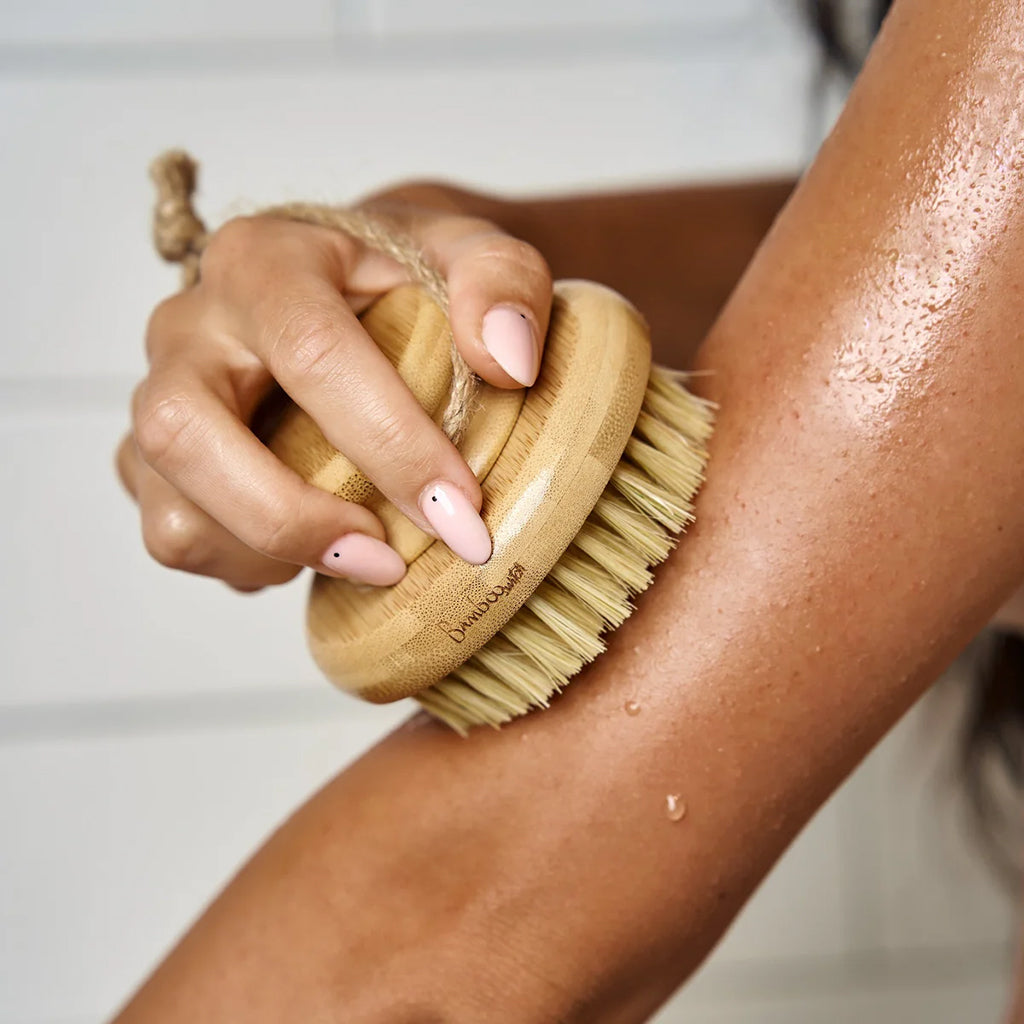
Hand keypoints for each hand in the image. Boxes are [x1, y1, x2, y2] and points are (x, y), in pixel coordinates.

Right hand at [116, 196, 552, 591]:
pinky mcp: (149, 458)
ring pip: (170, 505)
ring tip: (361, 555)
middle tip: (392, 560)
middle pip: (189, 431)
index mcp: (264, 260)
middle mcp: (188, 324)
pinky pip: (173, 536)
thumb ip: (504, 284)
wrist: (347, 291)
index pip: (311, 351)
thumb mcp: (469, 256)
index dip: (390, 443)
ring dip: (270, 553)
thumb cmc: (405, 282)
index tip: (462, 512)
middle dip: (295, 517)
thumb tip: (508, 362)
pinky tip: (313, 545)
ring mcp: (158, 394)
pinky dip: (244, 563)